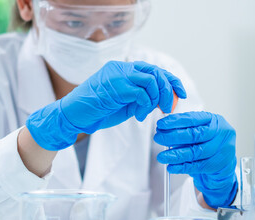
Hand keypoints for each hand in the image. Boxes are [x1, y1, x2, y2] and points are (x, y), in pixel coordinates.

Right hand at [26, 61, 186, 150]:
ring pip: (151, 81)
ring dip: (155, 100)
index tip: (180, 94)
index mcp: (123, 68)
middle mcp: (121, 68)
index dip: (171, 81)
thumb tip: (162, 101)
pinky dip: (145, 107)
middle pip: (156, 72)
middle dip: (167, 91)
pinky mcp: (115, 87)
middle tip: (167, 108)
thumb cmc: (97, 111)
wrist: (73, 116)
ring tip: (146, 114)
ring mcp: (118, 75)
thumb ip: (141, 98)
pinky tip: (138, 116)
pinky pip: (141, 94)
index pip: (154, 69)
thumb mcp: (125, 103)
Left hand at [154, 111, 237, 207]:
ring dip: (175, 154)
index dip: (175, 122)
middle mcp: (220, 133)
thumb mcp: (201, 129)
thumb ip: (186, 128)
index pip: (193, 119)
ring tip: (162, 156)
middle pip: (194, 135)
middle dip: (173, 136)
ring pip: (195, 152)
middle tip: (159, 138)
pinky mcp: (216, 165)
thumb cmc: (210, 142)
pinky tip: (172, 166)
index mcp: (215, 120)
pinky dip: (182, 167)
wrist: (224, 162)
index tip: (161, 125)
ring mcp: (221, 150)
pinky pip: (196, 166)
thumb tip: (163, 129)